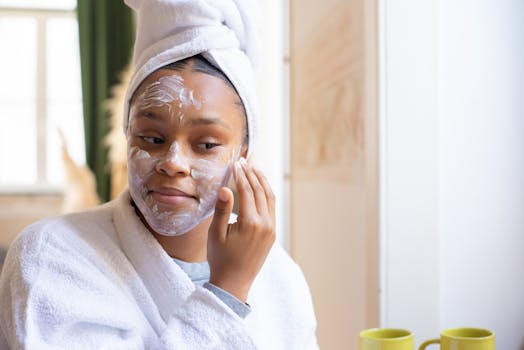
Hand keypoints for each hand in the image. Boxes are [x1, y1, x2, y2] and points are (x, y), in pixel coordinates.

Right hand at [207, 159, 275, 301]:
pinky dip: (267, 194)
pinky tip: (260, 187)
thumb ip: (222, 210)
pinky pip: (272, 208)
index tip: (235, 164)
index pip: (247, 191)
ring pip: (270, 198)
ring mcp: (271, 229)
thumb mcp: (216, 234)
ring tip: (254, 169)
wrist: (234, 283)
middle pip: (260, 191)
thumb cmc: (221, 259)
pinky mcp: (272, 233)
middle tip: (243, 162)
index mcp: (251, 223)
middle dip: (251, 174)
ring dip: (262, 182)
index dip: (240, 176)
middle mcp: (265, 224)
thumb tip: (225, 188)